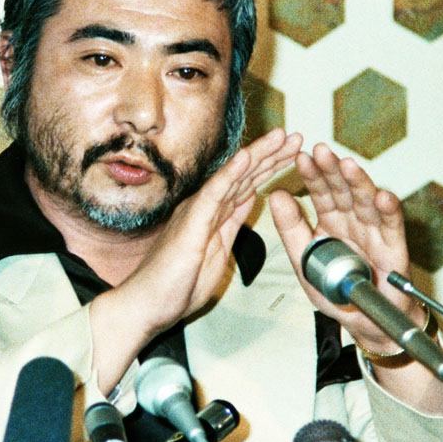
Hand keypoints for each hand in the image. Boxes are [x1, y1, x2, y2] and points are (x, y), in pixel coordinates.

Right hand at [90, 127, 301, 391]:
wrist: (146, 304)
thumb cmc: (176, 286)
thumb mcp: (215, 254)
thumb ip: (229, 226)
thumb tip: (245, 204)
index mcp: (213, 215)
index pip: (246, 185)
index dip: (269, 168)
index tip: (292, 154)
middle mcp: (204, 207)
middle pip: (244, 176)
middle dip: (271, 155)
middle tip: (296, 136)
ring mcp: (197, 211)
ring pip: (233, 177)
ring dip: (259, 156)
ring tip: (281, 136)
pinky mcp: (191, 222)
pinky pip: (214, 193)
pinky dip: (231, 173)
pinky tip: (247, 155)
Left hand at [268, 142, 422, 353]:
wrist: (362, 320)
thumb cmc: (334, 287)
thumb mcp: (303, 257)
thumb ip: (290, 227)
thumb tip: (274, 194)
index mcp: (330, 220)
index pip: (320, 191)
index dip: (311, 174)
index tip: (300, 157)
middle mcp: (352, 220)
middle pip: (342, 190)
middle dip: (332, 170)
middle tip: (321, 151)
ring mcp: (373, 231)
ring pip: (366, 201)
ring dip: (358, 182)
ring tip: (347, 165)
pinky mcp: (393, 247)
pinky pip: (391, 227)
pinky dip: (388, 212)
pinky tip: (382, 197)